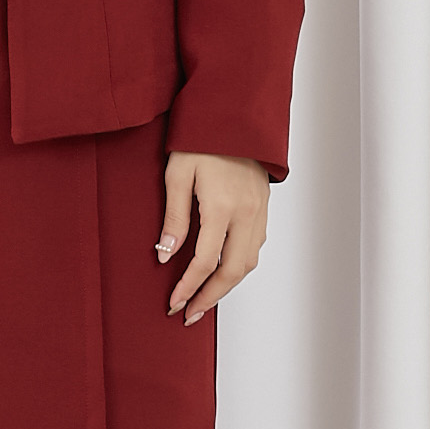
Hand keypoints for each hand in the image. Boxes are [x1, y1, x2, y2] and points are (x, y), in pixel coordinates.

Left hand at [158, 151, 270, 324]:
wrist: (234, 114)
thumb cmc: (201, 138)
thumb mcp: (177, 174)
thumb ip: (174, 217)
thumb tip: (166, 255)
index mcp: (222, 206)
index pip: (205, 262)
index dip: (188, 287)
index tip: (173, 303)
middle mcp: (246, 213)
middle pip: (232, 271)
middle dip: (210, 298)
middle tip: (190, 314)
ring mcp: (259, 211)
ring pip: (248, 262)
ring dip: (227, 286)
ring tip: (205, 299)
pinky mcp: (263, 207)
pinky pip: (255, 246)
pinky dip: (239, 266)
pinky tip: (224, 271)